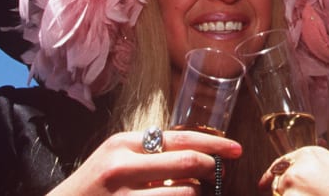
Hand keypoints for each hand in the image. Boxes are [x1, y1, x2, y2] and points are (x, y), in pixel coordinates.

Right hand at [46, 129, 241, 194]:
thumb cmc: (92, 188)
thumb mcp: (114, 158)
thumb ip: (148, 151)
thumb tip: (195, 150)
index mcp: (122, 144)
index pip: (180, 137)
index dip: (214, 143)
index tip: (235, 149)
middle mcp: (122, 166)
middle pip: (189, 162)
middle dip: (214, 169)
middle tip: (220, 174)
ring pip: (186, 193)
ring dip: (196, 194)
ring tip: (192, 193)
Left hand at [259, 146, 328, 195]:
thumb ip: (310, 168)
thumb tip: (288, 175)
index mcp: (309, 154)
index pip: (280, 164)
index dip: (269, 177)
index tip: (262, 185)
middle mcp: (297, 167)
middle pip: (278, 184)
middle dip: (287, 194)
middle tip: (311, 195)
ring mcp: (292, 185)